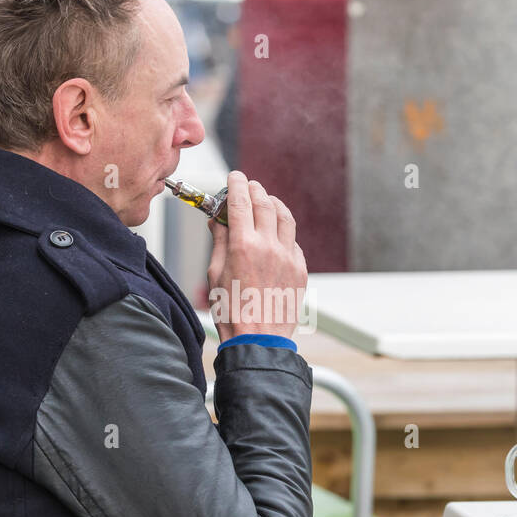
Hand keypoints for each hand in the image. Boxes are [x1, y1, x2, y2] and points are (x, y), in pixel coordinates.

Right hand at [206, 170, 305, 341]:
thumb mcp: (216, 273)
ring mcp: (288, 257)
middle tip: (249, 186)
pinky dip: (284, 231)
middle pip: (265, 203)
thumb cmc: (232, 311)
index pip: (240, 201)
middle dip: (255, 190)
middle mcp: (269, 247)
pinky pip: (293, 241)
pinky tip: (275, 235)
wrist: (258, 340)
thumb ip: (219, 242)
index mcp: (243, 246)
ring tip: (266, 202)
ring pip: (285, 217)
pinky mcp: (300, 269)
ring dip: (274, 204)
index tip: (235, 177)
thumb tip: (217, 221)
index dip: (236, 184)